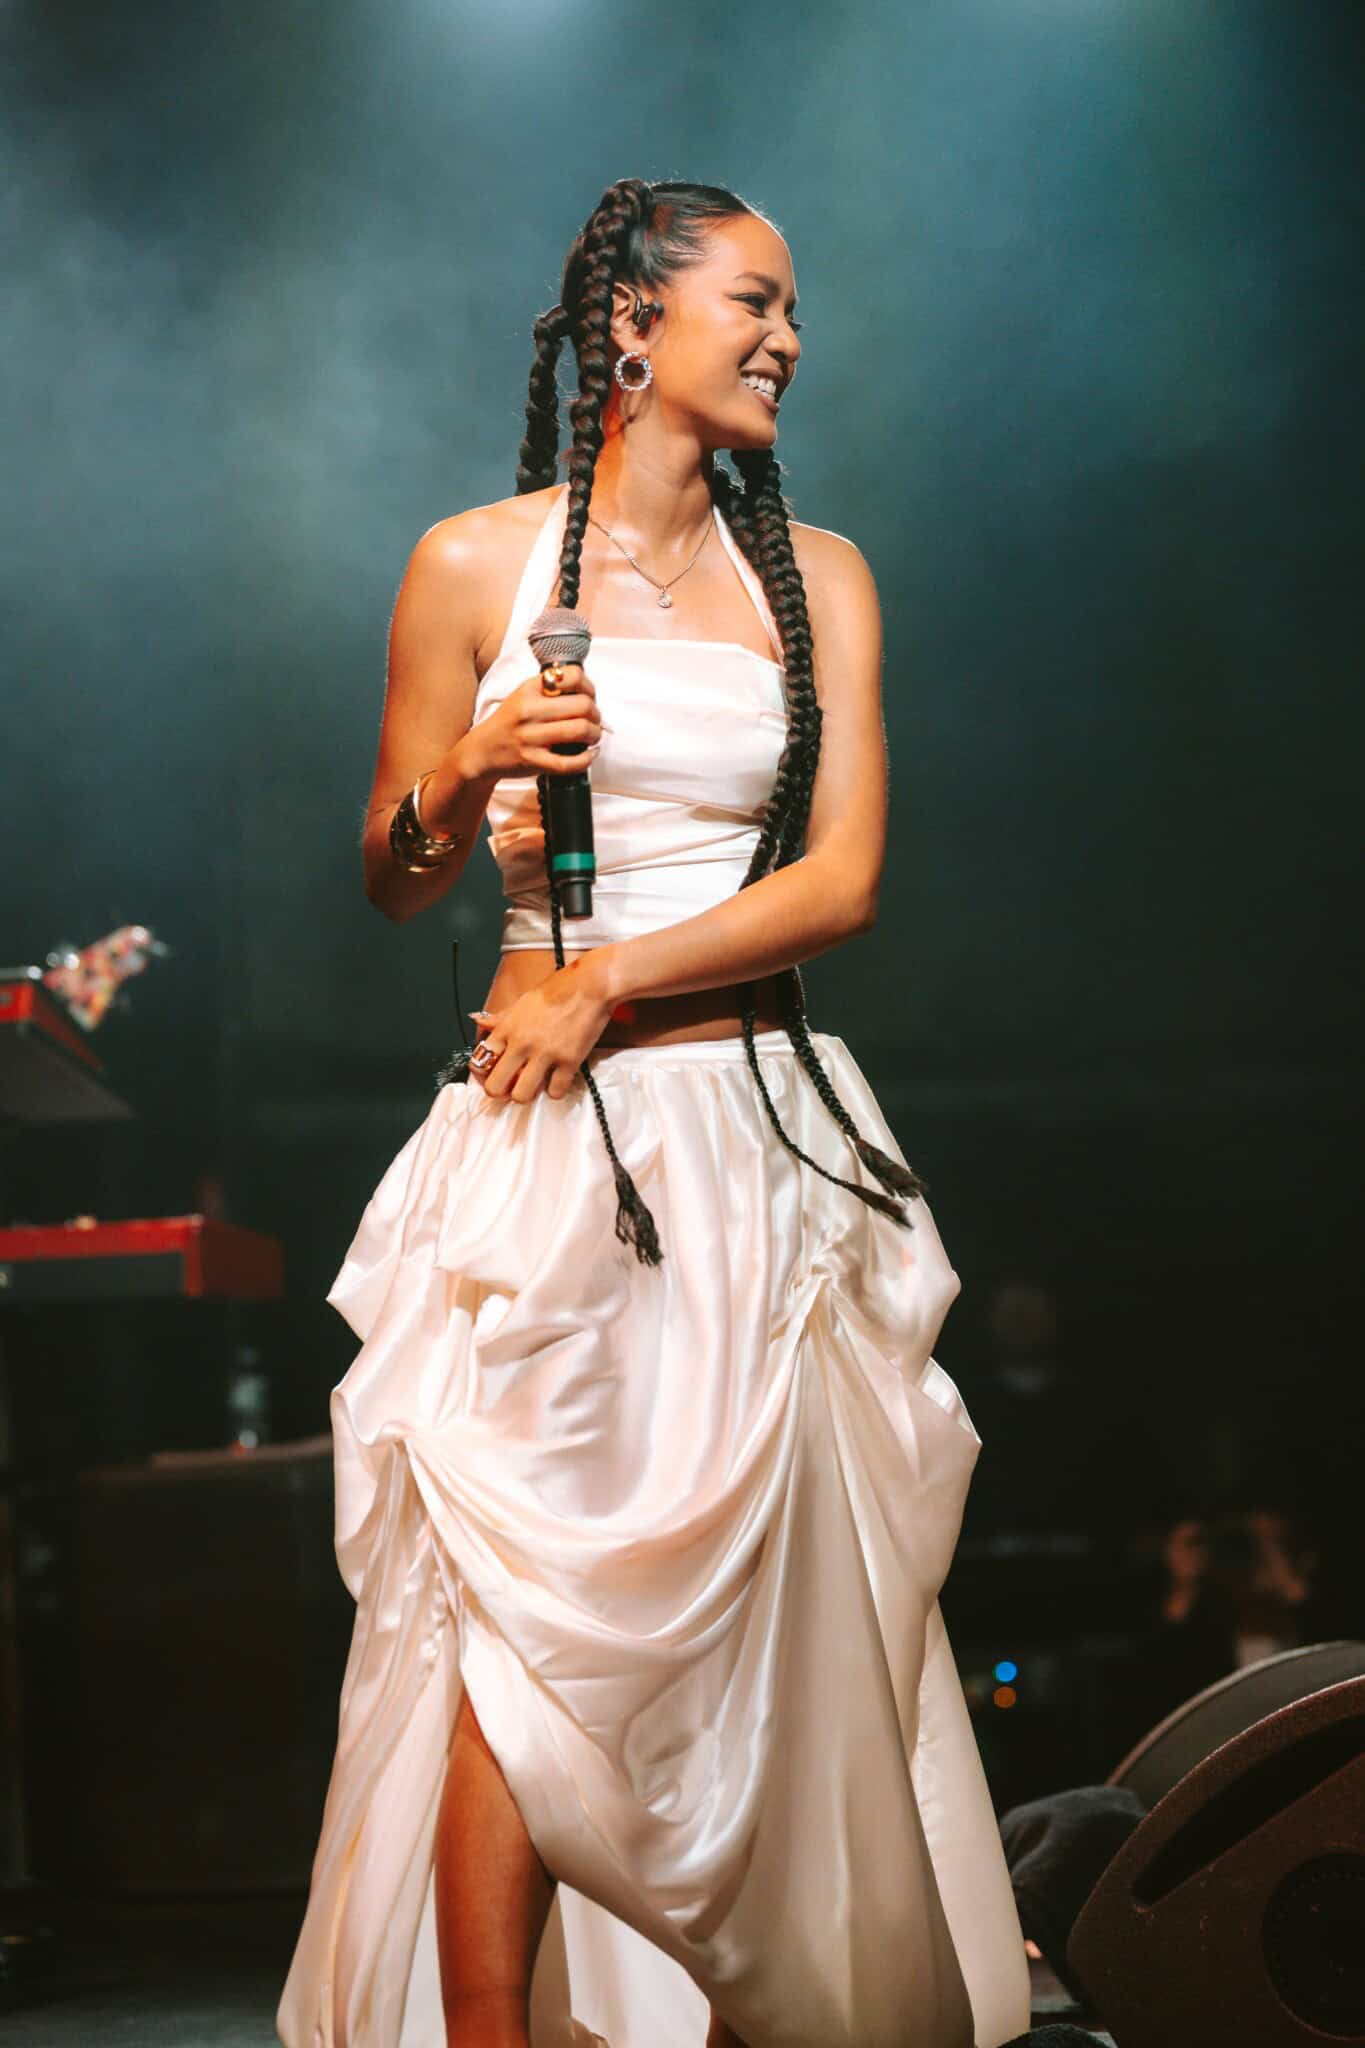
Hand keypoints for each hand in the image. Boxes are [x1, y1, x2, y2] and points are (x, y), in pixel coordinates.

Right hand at [462, 664, 602, 781]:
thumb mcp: (523, 695)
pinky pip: (570, 762)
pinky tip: (588, 755)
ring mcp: (530, 737)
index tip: (589, 697)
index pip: (573, 676)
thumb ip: (549, 689)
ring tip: (592, 736)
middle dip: (596, 715)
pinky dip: (586, 759)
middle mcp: (529, 711)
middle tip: (594, 720)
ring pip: (580, 731)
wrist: (482, 751)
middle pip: (583, 706)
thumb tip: (585, 689)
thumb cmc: (508, 723)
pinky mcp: (533, 761)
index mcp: (529, 690)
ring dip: (594, 734)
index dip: (589, 687)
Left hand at [468, 959, 614, 1103]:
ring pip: (522, 1095)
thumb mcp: (521, 1002)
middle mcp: (521, 1043)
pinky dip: (556, 1090)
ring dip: (528, 1094)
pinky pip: (555, 1091)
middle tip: (511, 1087)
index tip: (494, 1075)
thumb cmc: (556, 990)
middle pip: (495, 1087)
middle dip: (501, 1092)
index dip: (484, 1075)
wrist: (589, 984)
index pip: (479, 1063)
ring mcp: (545, 1053)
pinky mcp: (569, 1061)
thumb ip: (500, 1018)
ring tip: (535, 1084)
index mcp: (507, 1028)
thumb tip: (479, 1021)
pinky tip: (558, 1079)